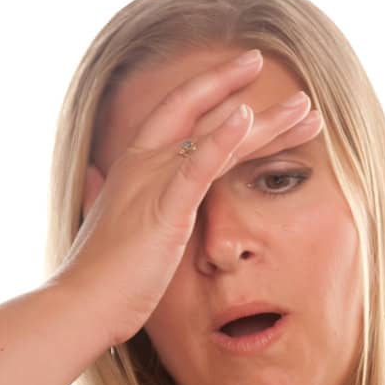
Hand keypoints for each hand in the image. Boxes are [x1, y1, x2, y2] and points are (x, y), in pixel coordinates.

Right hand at [50, 49, 323, 346]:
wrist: (81, 304)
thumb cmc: (101, 275)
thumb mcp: (110, 225)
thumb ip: (107, 196)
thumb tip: (93, 178)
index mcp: (136, 166)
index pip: (182, 115)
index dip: (218, 93)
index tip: (252, 80)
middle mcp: (144, 163)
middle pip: (204, 115)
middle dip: (251, 96)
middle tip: (300, 93)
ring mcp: (153, 182)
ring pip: (216, 136)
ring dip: (264, 119)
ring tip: (303, 105)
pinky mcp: (165, 209)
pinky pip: (197, 166)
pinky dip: (222, 139)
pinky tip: (247, 116)